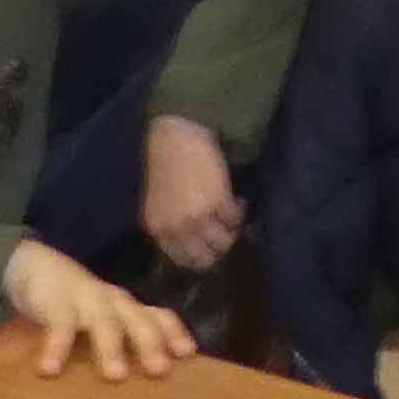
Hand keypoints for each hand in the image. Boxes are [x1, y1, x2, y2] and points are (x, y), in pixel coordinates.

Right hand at [1, 236, 194, 378]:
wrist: (34, 266)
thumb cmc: (76, 304)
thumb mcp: (102, 320)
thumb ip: (120, 342)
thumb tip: (142, 380)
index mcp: (127, 308)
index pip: (157, 316)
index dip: (173, 332)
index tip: (188, 354)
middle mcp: (113, 302)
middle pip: (137, 319)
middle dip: (150, 343)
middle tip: (160, 371)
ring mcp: (86, 299)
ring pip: (104, 321)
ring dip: (110, 347)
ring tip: (115, 375)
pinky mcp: (56, 301)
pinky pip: (59, 325)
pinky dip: (56, 346)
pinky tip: (48, 369)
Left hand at [141, 115, 244, 271]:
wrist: (177, 138)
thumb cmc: (166, 166)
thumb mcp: (160, 203)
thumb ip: (172, 226)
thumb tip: (195, 242)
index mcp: (158, 230)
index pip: (183, 261)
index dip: (201, 256)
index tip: (210, 245)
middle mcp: (177, 229)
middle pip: (205, 258)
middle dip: (218, 248)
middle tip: (225, 233)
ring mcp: (198, 218)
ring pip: (223, 242)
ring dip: (231, 230)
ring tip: (232, 213)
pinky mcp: (217, 204)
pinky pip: (235, 219)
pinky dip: (239, 211)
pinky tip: (237, 200)